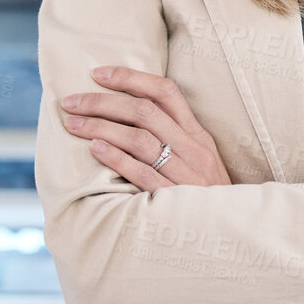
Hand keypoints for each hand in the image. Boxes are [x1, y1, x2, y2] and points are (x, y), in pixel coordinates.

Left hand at [60, 66, 232, 190]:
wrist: (232, 230)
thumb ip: (175, 135)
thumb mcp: (201, 157)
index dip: (130, 78)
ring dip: (101, 127)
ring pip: (139, 139)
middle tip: (71, 102)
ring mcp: (184, 173)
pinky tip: (95, 149)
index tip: (98, 73)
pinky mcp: (173, 198)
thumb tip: (132, 111)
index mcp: (198, 133)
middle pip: (144, 111)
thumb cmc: (207, 193)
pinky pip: (142, 173)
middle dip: (102, 102)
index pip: (165, 92)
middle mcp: (193, 148)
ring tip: (73, 125)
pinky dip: (116, 159)